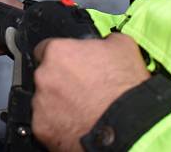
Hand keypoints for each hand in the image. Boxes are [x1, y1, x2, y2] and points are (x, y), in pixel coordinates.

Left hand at [31, 34, 149, 150]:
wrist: (130, 125)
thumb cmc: (126, 87)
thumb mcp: (123, 46)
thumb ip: (104, 41)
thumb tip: (104, 43)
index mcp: (58, 52)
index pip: (47, 49)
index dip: (62, 58)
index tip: (72, 65)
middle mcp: (43, 76)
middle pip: (45, 76)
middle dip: (60, 82)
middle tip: (82, 90)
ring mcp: (41, 104)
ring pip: (45, 101)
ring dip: (59, 104)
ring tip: (84, 110)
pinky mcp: (43, 129)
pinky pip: (47, 124)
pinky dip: (60, 126)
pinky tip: (79, 125)